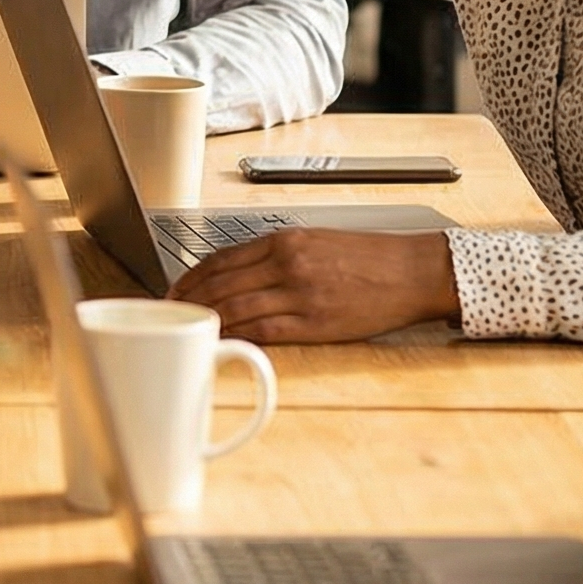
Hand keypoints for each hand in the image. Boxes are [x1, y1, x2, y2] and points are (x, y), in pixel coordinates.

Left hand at [168, 226, 459, 342]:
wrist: (411, 271)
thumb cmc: (367, 257)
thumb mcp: (315, 242)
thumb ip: (275, 255)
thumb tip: (236, 272)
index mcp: (284, 241)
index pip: (221, 258)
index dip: (191, 276)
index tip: (176, 288)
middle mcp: (286, 263)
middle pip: (221, 283)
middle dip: (189, 299)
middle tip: (171, 313)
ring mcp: (300, 293)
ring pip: (236, 307)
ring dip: (207, 320)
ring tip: (191, 330)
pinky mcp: (315, 321)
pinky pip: (264, 331)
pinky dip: (238, 337)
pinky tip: (224, 342)